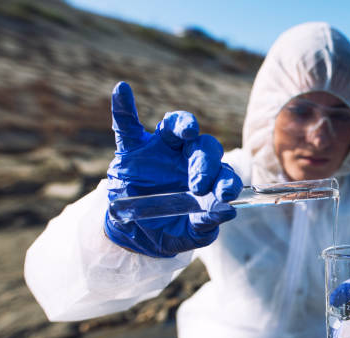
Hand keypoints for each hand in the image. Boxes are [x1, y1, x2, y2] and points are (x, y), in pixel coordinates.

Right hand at [104, 82, 242, 256]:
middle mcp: (186, 158)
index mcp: (205, 177)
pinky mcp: (131, 150)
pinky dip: (123, 108)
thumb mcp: (188, 234)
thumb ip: (206, 225)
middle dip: (206, 164)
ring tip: (188, 131)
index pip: (222, 169)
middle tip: (199, 185)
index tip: (224, 194)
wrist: (134, 234)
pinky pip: (126, 125)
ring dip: (184, 125)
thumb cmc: (168, 228)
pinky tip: (122, 91)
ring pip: (176, 126)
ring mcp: (159, 150)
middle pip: (204, 146)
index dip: (226, 178)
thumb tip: (227, 211)